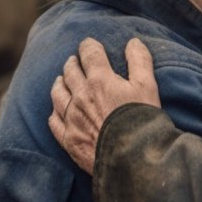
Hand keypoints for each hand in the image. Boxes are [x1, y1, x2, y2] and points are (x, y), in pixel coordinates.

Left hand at [50, 37, 159, 174]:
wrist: (132, 158)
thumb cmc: (142, 120)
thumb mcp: (148, 87)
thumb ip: (140, 61)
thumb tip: (133, 42)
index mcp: (99, 80)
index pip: (89, 53)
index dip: (89, 46)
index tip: (90, 44)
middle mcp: (80, 96)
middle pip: (70, 71)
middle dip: (74, 62)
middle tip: (76, 61)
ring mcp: (71, 118)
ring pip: (57, 93)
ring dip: (60, 82)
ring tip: (62, 79)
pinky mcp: (68, 139)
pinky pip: (54, 120)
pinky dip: (55, 111)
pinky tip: (58, 110)